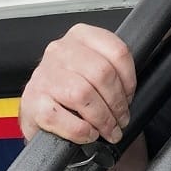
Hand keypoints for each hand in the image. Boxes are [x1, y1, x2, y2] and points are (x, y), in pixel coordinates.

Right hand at [18, 23, 136, 145]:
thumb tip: (138, 87)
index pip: (117, 51)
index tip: (129, 96)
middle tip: (121, 119)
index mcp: (80, 36)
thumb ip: (113, 68)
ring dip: (102, 119)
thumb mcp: (92, 70)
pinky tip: (87, 133)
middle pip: (102, 74)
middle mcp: (59, 51)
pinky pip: (62, 118)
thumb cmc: (70, 92)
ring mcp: (43, 76)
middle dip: (117, 103)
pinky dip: (80, 130)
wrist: (41, 114)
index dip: (129, 80)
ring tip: (108, 130)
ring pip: (82, 94)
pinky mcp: (33, 102)